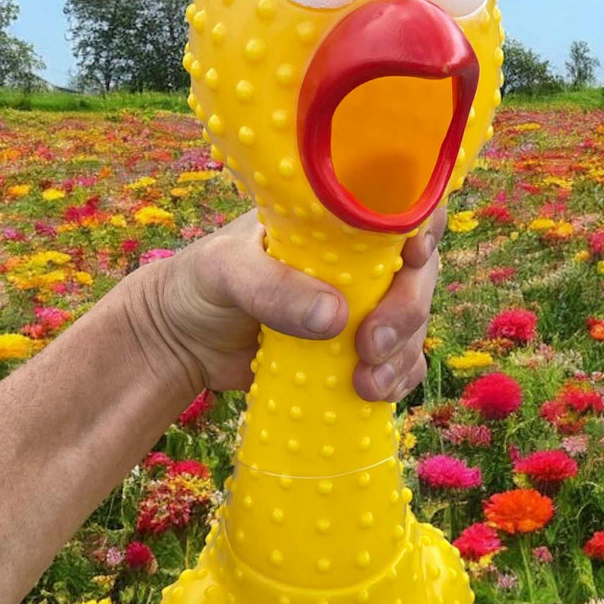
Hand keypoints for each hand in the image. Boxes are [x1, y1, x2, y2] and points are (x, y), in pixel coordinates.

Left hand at [135, 208, 444, 400]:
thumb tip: (335, 317)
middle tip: (370, 345)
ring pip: (414, 325)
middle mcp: (360, 264)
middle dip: (407, 312)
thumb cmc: (200, 284)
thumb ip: (274, 288)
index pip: (400, 210)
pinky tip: (372, 393)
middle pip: (419, 276)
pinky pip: (400, 364)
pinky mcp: (357, 353)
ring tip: (366, 383)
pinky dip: (398, 379)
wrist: (179, 343)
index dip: (425, 224)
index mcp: (336, 225)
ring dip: (403, 354)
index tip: (414, 254)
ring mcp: (362, 309)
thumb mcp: (226, 271)